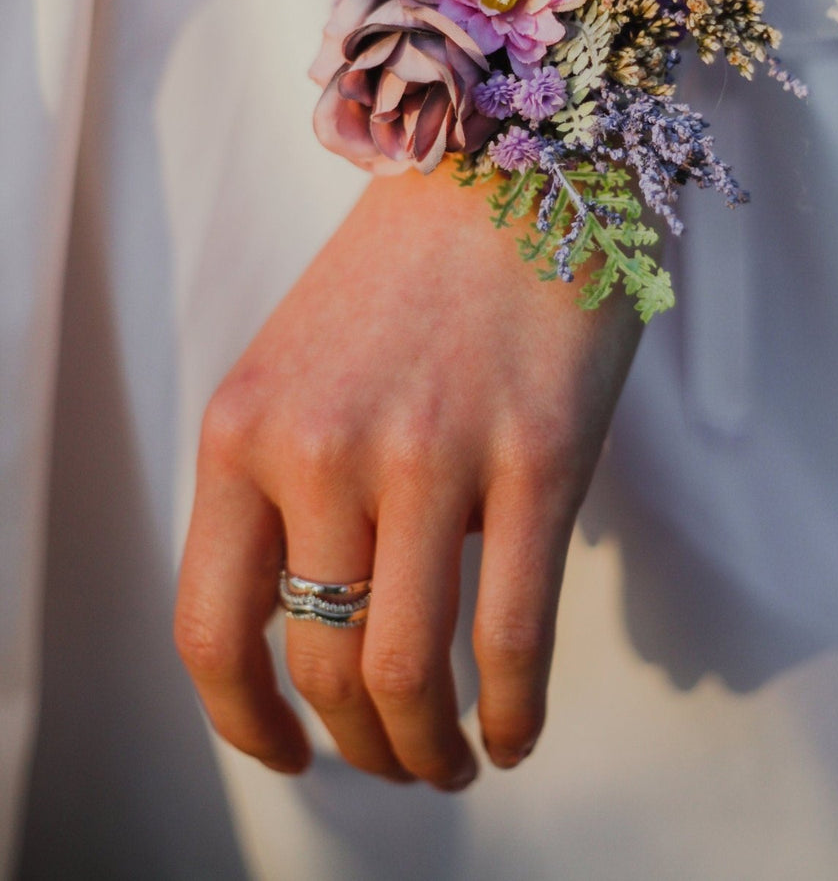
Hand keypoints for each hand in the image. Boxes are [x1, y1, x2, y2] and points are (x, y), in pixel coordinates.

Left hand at [175, 167, 641, 788]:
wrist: (513, 168)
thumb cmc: (407, 273)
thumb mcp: (298, 366)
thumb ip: (285, 484)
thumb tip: (320, 621)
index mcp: (246, 429)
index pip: (211, 627)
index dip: (244, 721)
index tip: (285, 750)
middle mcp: (323, 449)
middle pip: (322, 664)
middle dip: (360, 744)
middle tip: (396, 758)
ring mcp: (431, 455)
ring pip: (408, 672)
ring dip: (428, 750)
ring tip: (452, 760)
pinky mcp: (535, 458)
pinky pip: (514, 636)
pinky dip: (513, 713)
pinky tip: (514, 732)